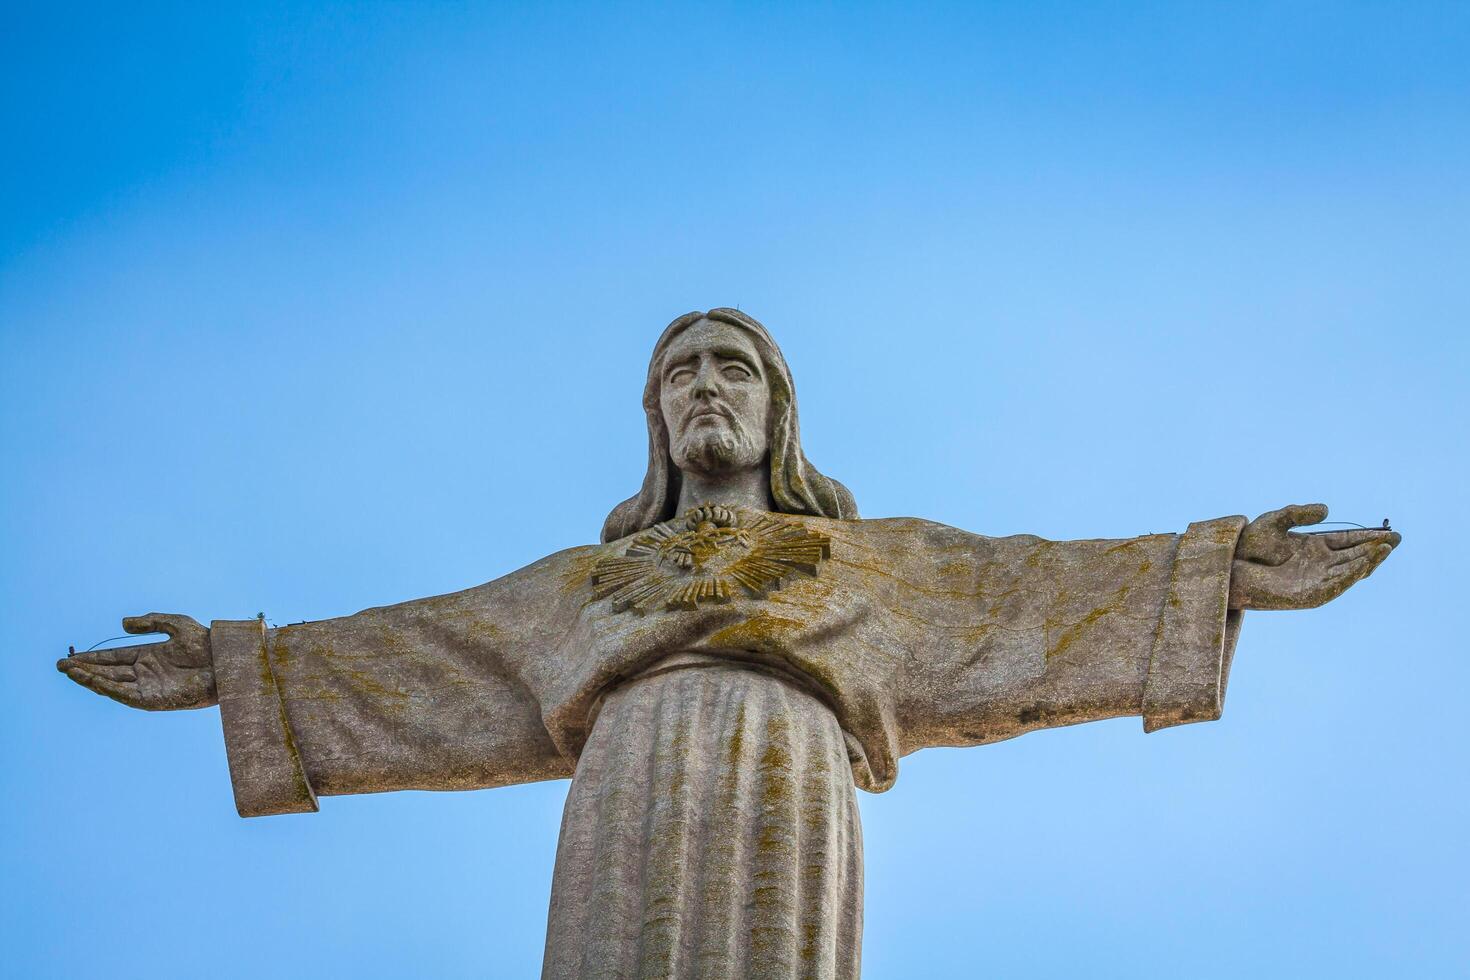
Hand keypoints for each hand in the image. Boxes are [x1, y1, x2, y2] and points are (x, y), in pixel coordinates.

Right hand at [57, 613, 216, 709]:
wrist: (227, 660)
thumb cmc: (207, 643)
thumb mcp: (176, 624)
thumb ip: (150, 622)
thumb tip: (122, 624)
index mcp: (148, 656)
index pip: (113, 658)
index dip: (92, 658)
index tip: (71, 657)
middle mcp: (145, 673)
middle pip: (107, 672)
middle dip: (84, 670)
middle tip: (61, 665)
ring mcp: (148, 687)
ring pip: (112, 684)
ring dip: (90, 679)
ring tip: (69, 672)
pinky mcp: (154, 699)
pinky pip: (125, 695)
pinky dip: (107, 689)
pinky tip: (92, 681)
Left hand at [1229, 504, 1399, 610]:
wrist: (1235, 566)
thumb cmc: (1252, 544)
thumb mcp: (1276, 520)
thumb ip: (1299, 513)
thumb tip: (1326, 510)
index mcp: (1315, 546)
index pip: (1349, 540)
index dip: (1368, 536)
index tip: (1387, 531)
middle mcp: (1320, 562)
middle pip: (1355, 554)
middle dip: (1376, 548)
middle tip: (1396, 539)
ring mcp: (1317, 578)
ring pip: (1350, 569)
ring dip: (1369, 560)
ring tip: (1385, 549)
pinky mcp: (1311, 593)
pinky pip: (1337, 583)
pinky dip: (1352, 573)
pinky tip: (1365, 564)